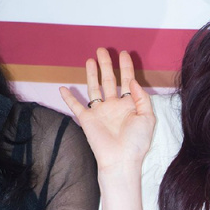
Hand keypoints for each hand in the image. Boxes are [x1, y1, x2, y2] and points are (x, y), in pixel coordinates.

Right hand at [60, 48, 155, 172]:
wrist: (121, 160)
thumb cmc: (137, 142)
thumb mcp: (147, 117)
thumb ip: (142, 98)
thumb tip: (132, 81)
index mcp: (129, 105)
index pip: (127, 81)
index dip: (126, 67)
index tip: (123, 53)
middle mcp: (113, 106)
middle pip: (109, 80)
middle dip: (106, 65)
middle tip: (102, 50)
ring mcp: (100, 112)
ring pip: (94, 88)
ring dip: (91, 74)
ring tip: (90, 60)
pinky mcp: (87, 119)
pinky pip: (75, 106)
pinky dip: (68, 98)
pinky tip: (62, 88)